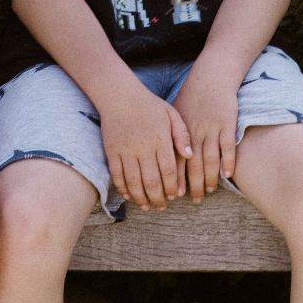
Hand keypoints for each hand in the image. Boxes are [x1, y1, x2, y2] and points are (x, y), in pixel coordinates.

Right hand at [99, 85, 192, 211]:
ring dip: (141, 198)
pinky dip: (123, 188)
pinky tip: (129, 196)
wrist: (119, 95)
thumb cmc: (149, 105)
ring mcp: (125, 150)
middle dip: (157, 198)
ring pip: (134, 181)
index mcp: (160, 139)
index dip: (171, 186)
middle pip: (151, 180)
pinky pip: (117, 175)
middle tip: (161, 207)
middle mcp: (143, 147)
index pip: (168, 170)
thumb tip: (190, 155)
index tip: (174, 195)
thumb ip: (182, 135)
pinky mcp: (111, 151)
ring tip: (147, 206)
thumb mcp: (171, 114)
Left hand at [172, 70, 239, 200]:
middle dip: (194, 185)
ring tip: (210, 190)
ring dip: (210, 177)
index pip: (176, 160)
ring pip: (210, 159)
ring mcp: (212, 128)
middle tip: (196, 200)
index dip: (176, 179)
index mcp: (180, 131)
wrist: (211, 78)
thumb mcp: (175, 113)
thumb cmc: (192, 98)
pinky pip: (228, 147)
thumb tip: (163, 158)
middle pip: (193, 165)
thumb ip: (171, 136)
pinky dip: (228, 162)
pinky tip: (227, 175)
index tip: (176, 195)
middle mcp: (195, 132)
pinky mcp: (227, 124)